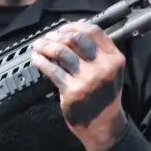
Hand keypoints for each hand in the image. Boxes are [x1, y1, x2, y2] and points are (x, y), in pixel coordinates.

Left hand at [31, 22, 126, 150]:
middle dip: (57, 35)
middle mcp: (103, 67)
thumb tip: (72, 29)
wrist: (103, 125)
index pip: (94, 31)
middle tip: (47, 38)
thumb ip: (98, 52)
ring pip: (61, 52)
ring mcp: (88, 80)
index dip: (75, 25)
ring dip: (45, 45)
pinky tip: (36, 58)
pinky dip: (41, 61)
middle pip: (75, 38)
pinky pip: (52, 70)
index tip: (62, 28)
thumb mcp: (110, 71)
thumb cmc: (103, 95)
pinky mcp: (72, 91)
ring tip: (38, 46)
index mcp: (115, 59)